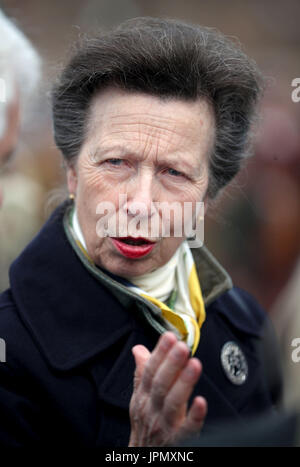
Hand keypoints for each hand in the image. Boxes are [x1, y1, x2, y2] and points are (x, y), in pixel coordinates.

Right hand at [128, 331, 206, 446]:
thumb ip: (142, 374)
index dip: (159, 353)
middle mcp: (152, 410)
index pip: (149, 371)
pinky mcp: (178, 441)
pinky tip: (201, 402)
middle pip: (160, 384)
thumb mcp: (139, 400)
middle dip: (171, 364)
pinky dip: (194, 416)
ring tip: (194, 365)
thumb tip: (139, 349)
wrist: (145, 460)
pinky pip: (187, 429)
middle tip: (181, 346)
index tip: (169, 336)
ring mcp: (164, 426)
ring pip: (173, 403)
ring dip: (183, 383)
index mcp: (143, 397)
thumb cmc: (145, 428)